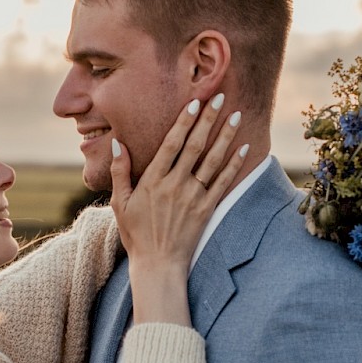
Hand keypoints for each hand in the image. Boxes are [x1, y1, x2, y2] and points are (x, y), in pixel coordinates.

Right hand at [111, 96, 245, 322]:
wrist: (158, 265)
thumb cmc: (136, 234)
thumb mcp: (119, 204)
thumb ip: (119, 172)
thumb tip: (117, 143)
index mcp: (153, 181)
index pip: (171, 144)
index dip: (184, 122)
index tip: (195, 102)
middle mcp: (174, 185)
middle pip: (195, 146)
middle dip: (209, 119)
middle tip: (221, 97)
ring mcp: (193, 197)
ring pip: (212, 160)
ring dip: (226, 136)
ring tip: (237, 115)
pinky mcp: (206, 209)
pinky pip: (223, 183)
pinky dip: (235, 164)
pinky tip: (244, 148)